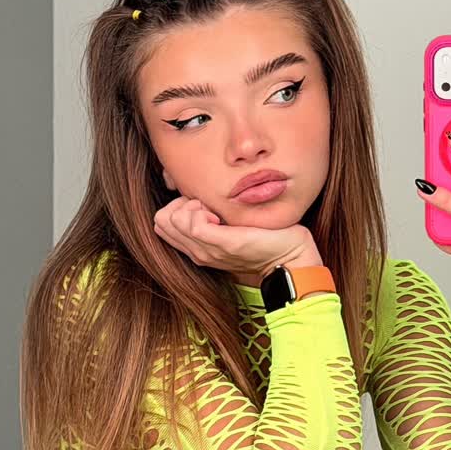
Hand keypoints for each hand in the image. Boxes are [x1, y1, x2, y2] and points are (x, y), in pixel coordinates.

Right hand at [153, 196, 315, 275]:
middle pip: (162, 219)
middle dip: (181, 204)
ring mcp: (209, 251)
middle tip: (209, 208)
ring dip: (193, 206)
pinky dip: (203, 212)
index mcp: (198, 248)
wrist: (289, 257)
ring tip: (216, 212)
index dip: (176, 206)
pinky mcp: (224, 244)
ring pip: (174, 219)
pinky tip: (220, 216)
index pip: (161, 223)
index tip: (203, 206)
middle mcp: (198, 252)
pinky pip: (194, 225)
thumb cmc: (265, 236)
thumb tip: (199, 192)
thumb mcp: (231, 225)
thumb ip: (212, 214)